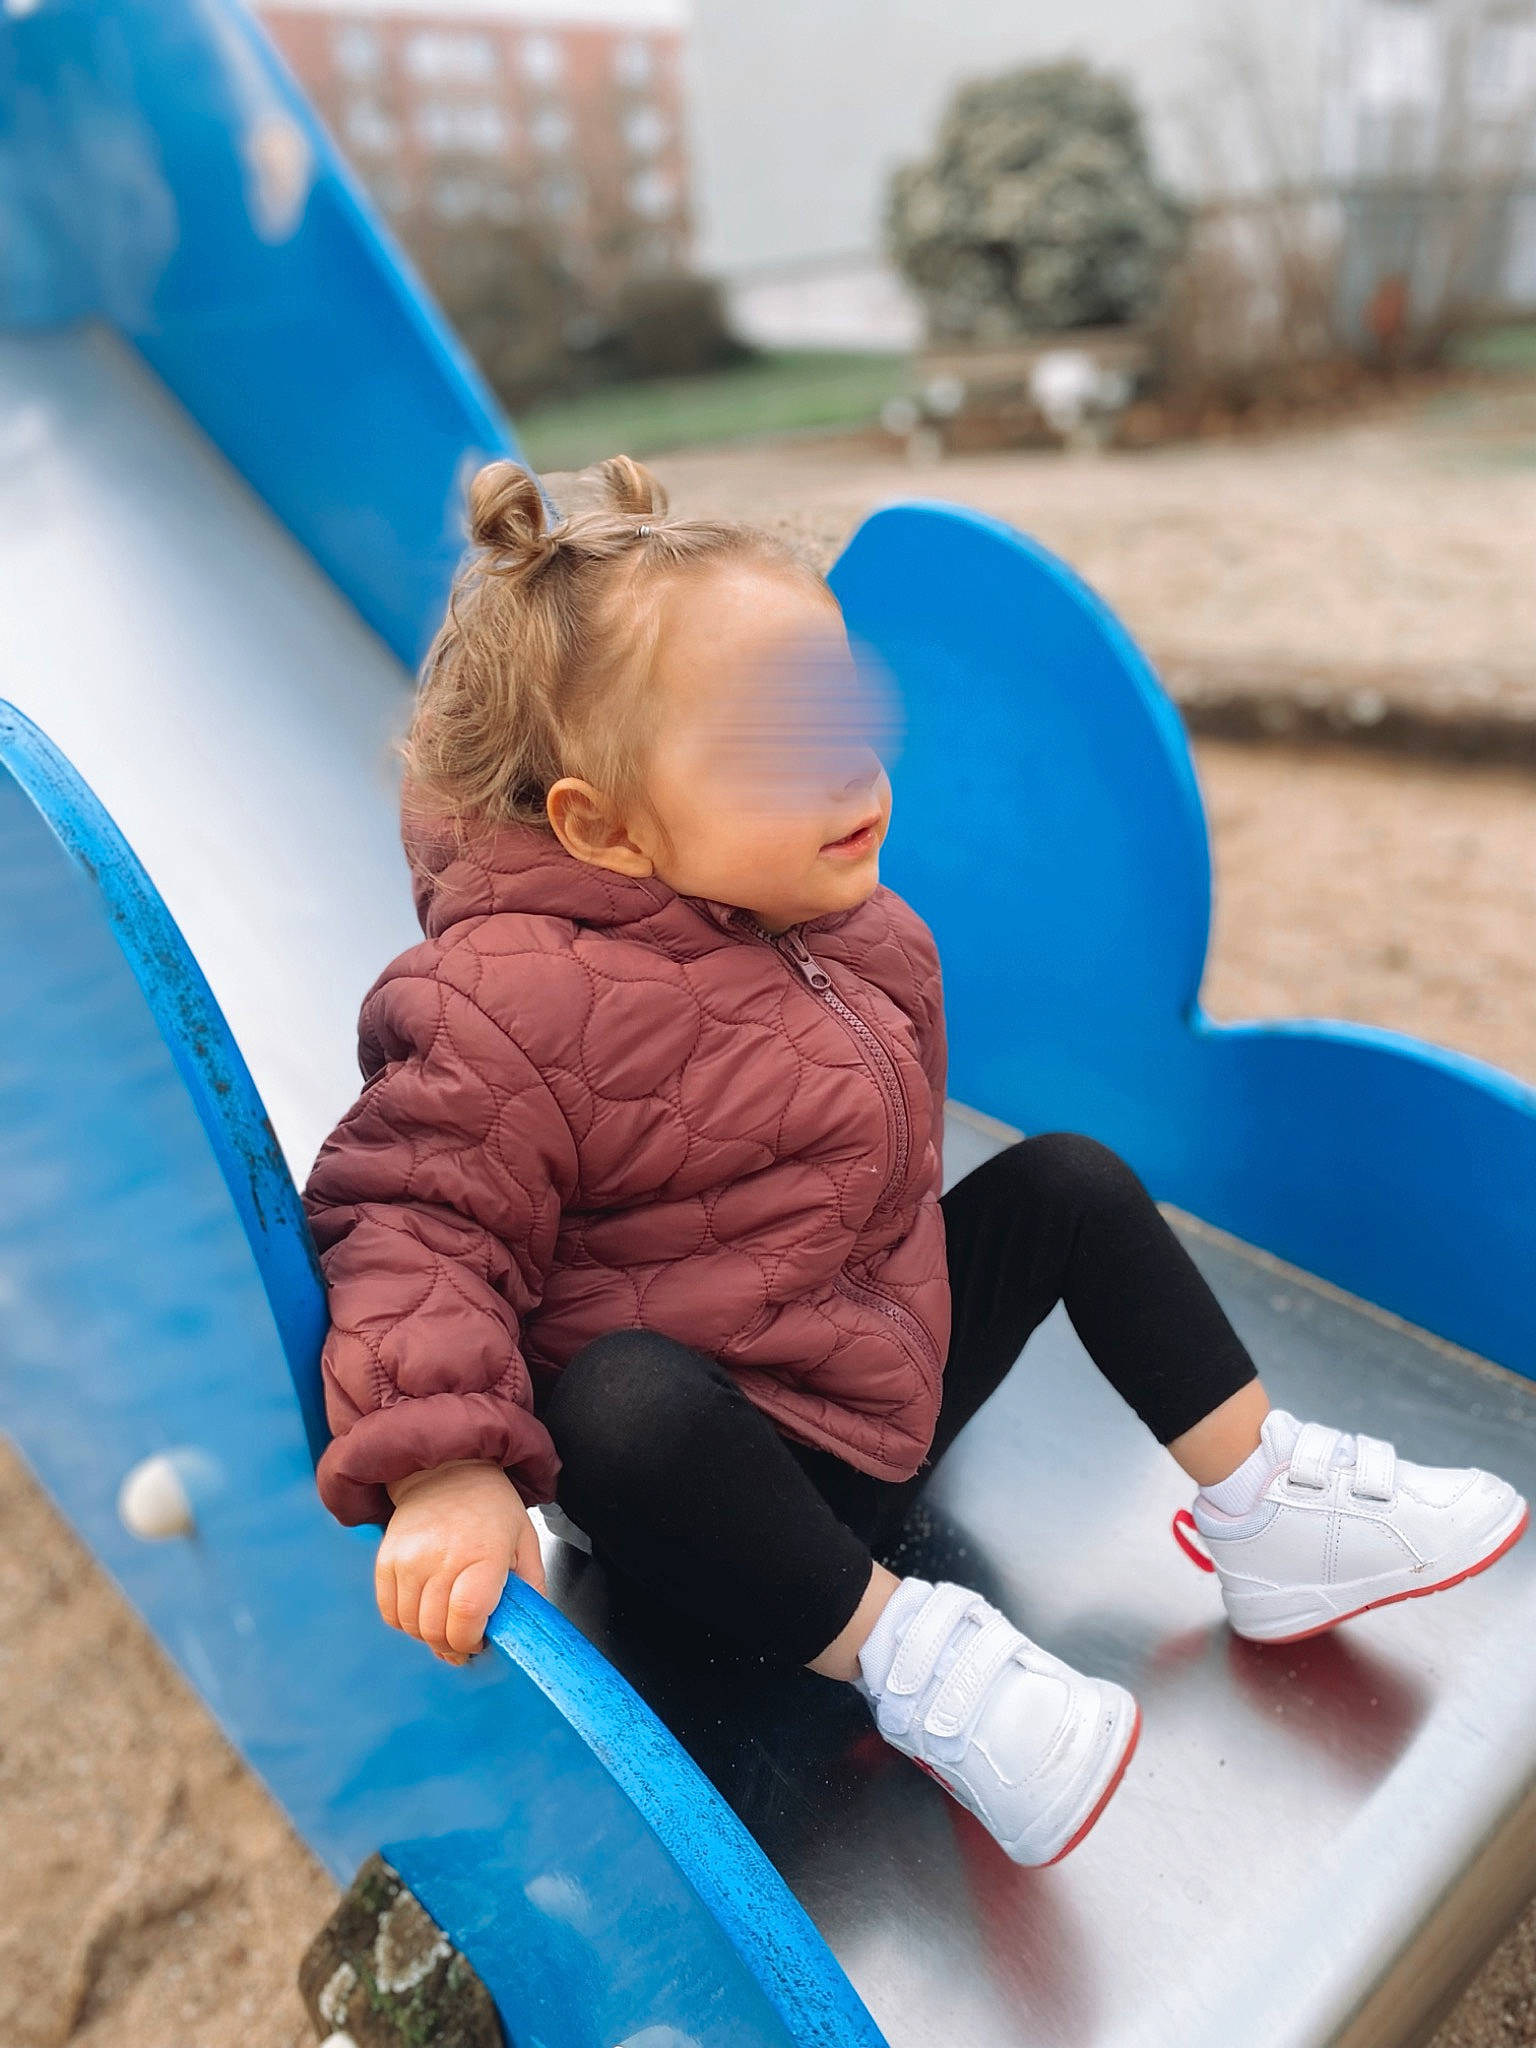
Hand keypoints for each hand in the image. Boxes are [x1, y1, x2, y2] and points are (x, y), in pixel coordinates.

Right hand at [377, 1460, 545, 1664]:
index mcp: (484, 1554)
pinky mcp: (387, 1559)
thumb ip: (532, 1586)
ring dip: (428, 1635)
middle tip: (463, 1640)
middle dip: (452, 1646)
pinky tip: (423, 1610)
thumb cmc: (491, 1507)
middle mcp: (442, 1557)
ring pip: (411, 1625)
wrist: (450, 1470)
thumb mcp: (525, 1540)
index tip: (479, 1642)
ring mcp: (410, 1559)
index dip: (471, 1641)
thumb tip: (529, 1627)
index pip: (467, 1616)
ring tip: (444, 1622)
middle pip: (436, 1629)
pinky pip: (389, 1611)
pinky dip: (404, 1621)